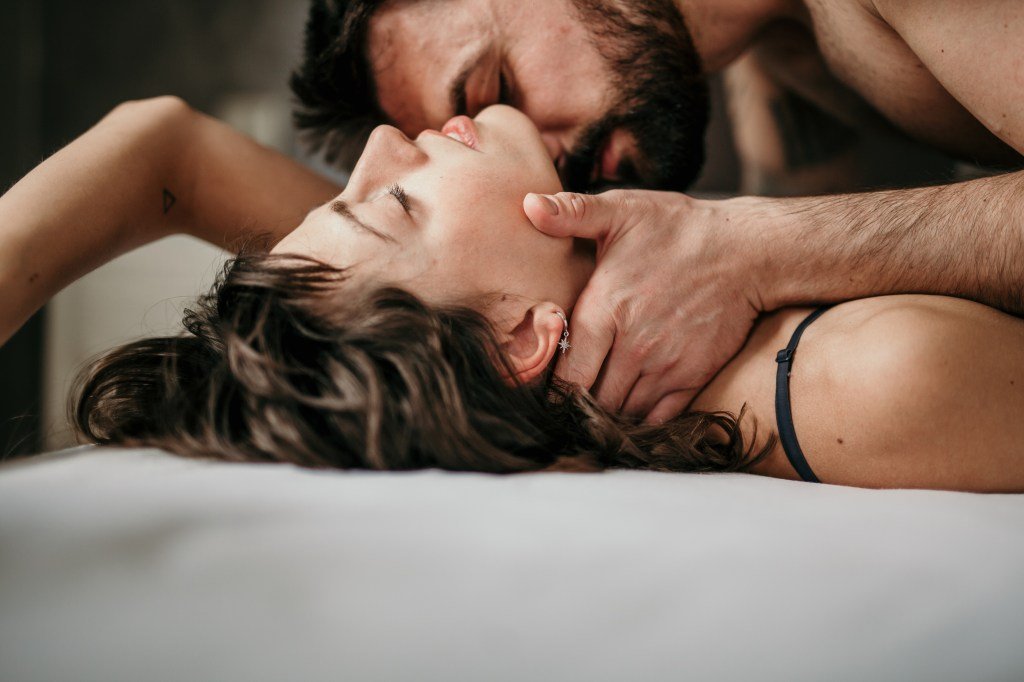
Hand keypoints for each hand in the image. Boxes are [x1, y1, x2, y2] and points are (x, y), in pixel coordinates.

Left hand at [524, 189, 764, 422]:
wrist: (748, 251)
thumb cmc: (679, 229)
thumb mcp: (623, 210)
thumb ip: (572, 213)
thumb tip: (526, 204)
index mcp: (605, 310)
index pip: (566, 374)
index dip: (552, 388)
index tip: (546, 389)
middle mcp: (633, 346)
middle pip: (591, 399)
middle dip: (576, 404)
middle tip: (567, 401)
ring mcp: (665, 366)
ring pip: (622, 411)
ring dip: (607, 412)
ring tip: (596, 402)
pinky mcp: (692, 377)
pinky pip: (657, 418)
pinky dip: (640, 419)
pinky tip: (631, 406)